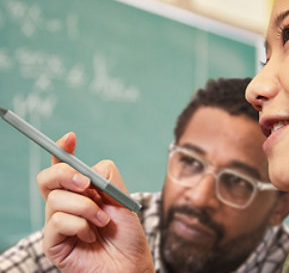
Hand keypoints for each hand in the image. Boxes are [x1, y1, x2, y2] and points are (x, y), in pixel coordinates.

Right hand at [37, 132, 153, 271]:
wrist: (131, 266)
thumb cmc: (127, 236)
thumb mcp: (122, 200)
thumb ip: (108, 180)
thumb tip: (92, 168)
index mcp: (82, 193)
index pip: (64, 166)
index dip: (63, 149)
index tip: (71, 138)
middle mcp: (66, 206)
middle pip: (47, 178)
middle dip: (66, 174)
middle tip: (88, 185)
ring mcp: (58, 224)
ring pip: (56, 199)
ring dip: (86, 208)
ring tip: (102, 223)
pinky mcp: (53, 243)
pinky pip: (56, 222)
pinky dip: (79, 225)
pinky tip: (90, 237)